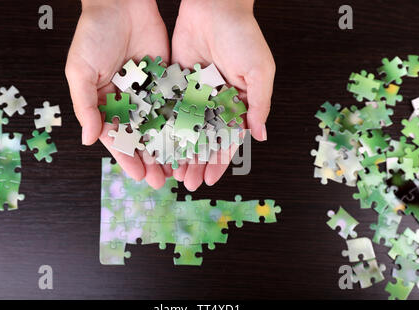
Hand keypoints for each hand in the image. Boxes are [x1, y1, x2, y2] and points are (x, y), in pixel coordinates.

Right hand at [65, 0, 171, 188]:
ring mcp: (148, 93)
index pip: (118, 138)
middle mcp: (128, 102)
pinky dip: (181, 123)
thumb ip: (85, 106)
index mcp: (104, 103)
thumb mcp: (80, 71)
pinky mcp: (166, 81)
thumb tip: (89, 140)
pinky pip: (174, 106)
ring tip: (179, 168)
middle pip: (141, 138)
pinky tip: (190, 139)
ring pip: (160, 127)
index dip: (128, 158)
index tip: (139, 176)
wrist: (121, 2)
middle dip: (151, 160)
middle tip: (163, 180)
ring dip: (168, 148)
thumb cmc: (94, 34)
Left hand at [171, 0, 274, 190]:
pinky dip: (164, 129)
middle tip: (188, 183)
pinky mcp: (175, 83)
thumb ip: (259, 104)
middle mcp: (214, 103)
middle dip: (197, 162)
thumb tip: (261, 136)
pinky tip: (157, 146)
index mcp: (237, 103)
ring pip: (185, 130)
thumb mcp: (259, 71)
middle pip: (204, 140)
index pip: (228, 139)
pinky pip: (169, 110)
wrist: (214, 5)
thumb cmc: (243, 36)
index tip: (211, 179)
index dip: (220, 161)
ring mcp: (194, 95)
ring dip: (179, 152)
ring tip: (172, 171)